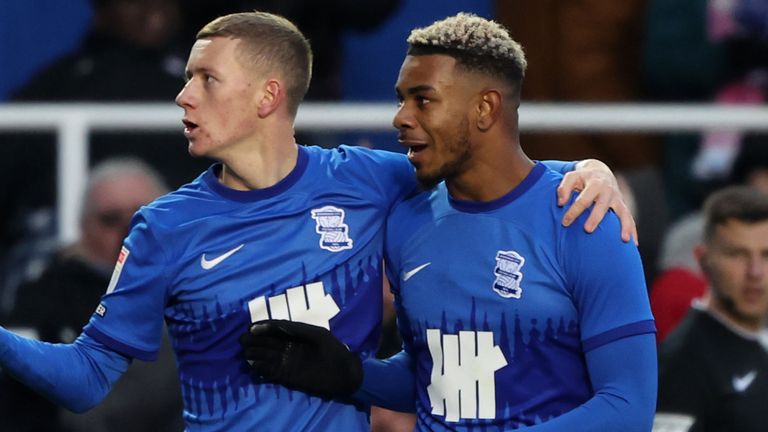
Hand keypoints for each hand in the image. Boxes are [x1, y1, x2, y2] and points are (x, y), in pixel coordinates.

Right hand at [239, 320, 362, 397]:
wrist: (345, 373)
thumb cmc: (333, 350)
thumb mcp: (316, 335)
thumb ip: (296, 329)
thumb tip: (275, 324)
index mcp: (297, 334)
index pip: (276, 329)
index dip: (264, 327)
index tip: (252, 327)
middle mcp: (290, 347)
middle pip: (269, 342)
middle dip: (256, 340)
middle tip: (243, 340)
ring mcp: (288, 361)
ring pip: (267, 356)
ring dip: (256, 355)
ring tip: (245, 353)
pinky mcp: (288, 376)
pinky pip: (272, 371)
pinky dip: (262, 369)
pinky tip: (253, 366)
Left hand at [557, 159, 637, 244]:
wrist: (601, 172)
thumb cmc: (582, 178)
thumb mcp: (571, 177)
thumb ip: (563, 188)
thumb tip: (561, 203)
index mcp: (595, 184)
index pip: (583, 199)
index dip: (573, 211)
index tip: (565, 222)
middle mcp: (608, 191)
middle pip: (602, 206)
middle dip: (595, 218)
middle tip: (588, 230)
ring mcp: (617, 199)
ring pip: (623, 213)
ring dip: (624, 226)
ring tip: (624, 240)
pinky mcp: (622, 206)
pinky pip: (629, 218)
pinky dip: (632, 230)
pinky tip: (633, 244)